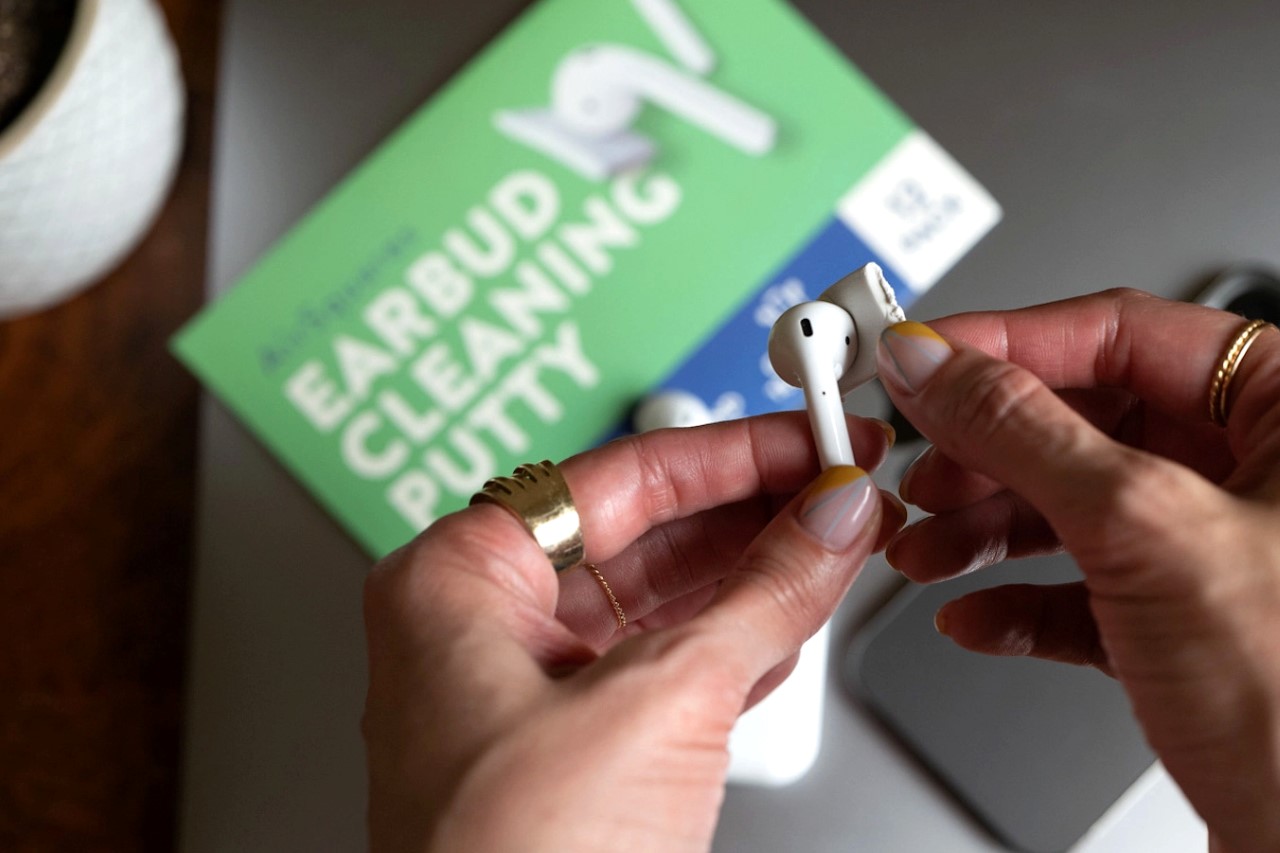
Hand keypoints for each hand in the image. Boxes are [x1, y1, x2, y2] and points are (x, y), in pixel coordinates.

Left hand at [362, 413, 901, 851]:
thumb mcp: (659, 703)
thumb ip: (761, 597)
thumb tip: (830, 521)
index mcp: (456, 584)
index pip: (616, 477)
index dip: (730, 452)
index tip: (810, 436)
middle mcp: (482, 628)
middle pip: (642, 532)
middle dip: (753, 512)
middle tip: (841, 486)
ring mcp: (529, 691)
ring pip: (662, 600)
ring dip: (757, 575)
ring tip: (841, 540)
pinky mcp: (576, 749)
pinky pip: (667, 665)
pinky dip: (739, 641)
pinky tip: (796, 615)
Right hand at [876, 289, 1279, 851]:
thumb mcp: (1147, 530)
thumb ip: (1023, 432)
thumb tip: (935, 368)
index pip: (1119, 333)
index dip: (1004, 343)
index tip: (918, 358)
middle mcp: (1255, 472)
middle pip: (1082, 424)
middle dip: (983, 456)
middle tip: (915, 467)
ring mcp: (1217, 550)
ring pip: (1073, 507)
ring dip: (983, 532)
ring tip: (924, 550)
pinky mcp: (1185, 624)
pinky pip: (1082, 589)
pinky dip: (1018, 601)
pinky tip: (973, 615)